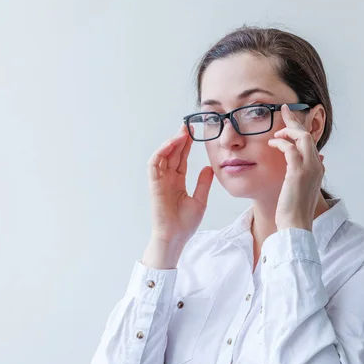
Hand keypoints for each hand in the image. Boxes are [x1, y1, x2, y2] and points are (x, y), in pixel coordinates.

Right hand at [144, 123, 214, 266]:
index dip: (187, 146)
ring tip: (182, 133)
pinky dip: (161, 152)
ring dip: (171, 143)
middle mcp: (167, 179)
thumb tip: (210, 168)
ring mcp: (160, 181)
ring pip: (163, 156)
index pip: (181, 159)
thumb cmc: (185, 224)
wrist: (175, 237)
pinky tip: (171, 144)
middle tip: (188, 126)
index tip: (195, 134)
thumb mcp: (200, 200)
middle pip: (173, 154)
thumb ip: (203, 183)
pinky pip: (154, 164)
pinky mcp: (154, 185)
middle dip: (180, 140)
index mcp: (177, 182)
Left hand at [268, 104, 324, 230]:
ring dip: (288, 129)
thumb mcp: (299, 190)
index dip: (300, 129)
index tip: (290, 120)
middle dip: (295, 120)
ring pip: (302, 137)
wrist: (296, 225)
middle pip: (308, 135)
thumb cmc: (294, 211)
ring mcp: (309, 169)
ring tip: (276, 128)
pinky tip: (272, 142)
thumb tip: (302, 167)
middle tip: (284, 109)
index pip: (310, 142)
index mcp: (317, 169)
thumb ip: (302, 176)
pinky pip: (289, 148)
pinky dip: (280, 142)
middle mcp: (316, 166)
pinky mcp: (298, 173)